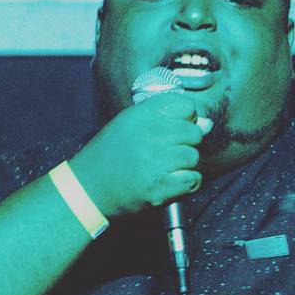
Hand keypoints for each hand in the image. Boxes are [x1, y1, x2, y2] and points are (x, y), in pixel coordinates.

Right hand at [70, 94, 203, 217]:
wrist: (88, 188)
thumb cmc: (110, 154)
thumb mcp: (131, 125)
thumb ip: (168, 119)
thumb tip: (206, 123)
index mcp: (142, 114)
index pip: (186, 106)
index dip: (185, 118)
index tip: (173, 129)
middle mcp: (150, 134)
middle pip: (194, 133)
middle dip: (185, 143)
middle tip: (165, 152)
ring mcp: (155, 162)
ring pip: (193, 157)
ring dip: (184, 164)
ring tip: (164, 168)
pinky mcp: (159, 187)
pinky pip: (193, 179)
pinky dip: (186, 183)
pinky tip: (169, 181)